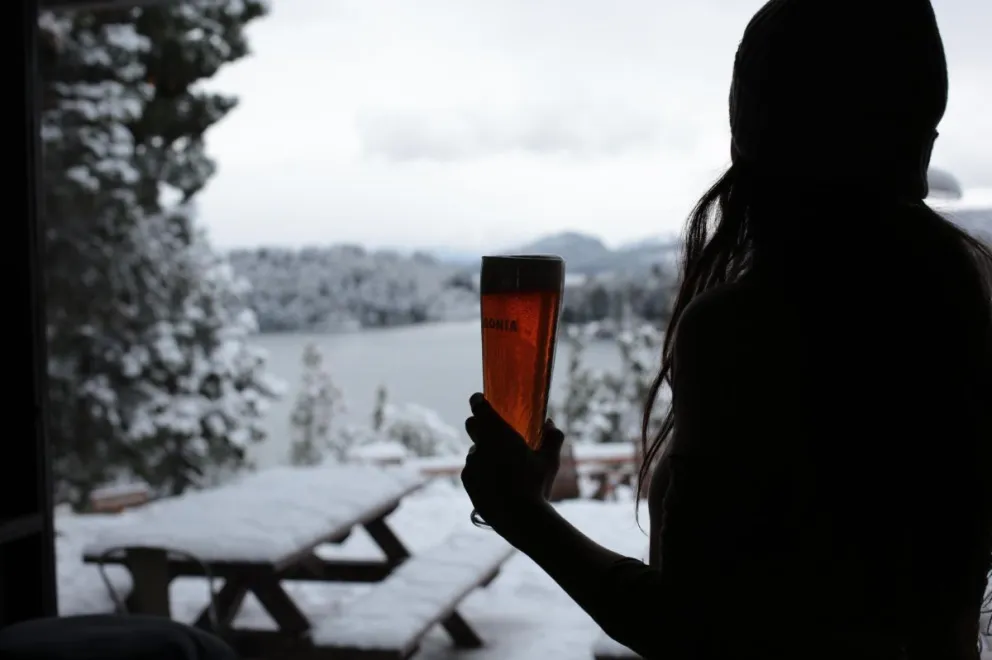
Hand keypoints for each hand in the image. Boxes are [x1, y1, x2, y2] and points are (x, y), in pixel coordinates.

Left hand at [462, 393, 564, 543]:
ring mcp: (471, 464)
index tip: (481, 399)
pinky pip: (472, 469)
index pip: (479, 406)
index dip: (479, 400)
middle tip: (493, 430)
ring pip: (474, 450)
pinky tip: (497, 482)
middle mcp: (479, 445)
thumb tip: (550, 424)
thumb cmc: (536, 484)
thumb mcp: (550, 460)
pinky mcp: (467, 481)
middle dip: (479, 424)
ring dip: (484, 452)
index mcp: (497, 433)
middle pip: (471, 425)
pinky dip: (481, 471)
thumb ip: (552, 437)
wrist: (519, 518)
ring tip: (502, 465)